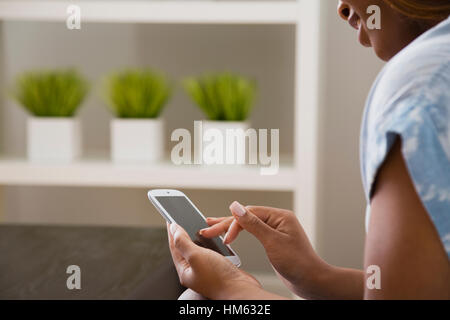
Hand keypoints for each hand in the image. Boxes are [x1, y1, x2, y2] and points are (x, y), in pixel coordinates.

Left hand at [167, 222, 262, 299]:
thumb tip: (174, 229)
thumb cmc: (219, 278)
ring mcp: (206, 270)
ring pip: (199, 249)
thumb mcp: (196, 256)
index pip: (174, 247)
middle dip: (184, 233)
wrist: (241, 290)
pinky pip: (211, 252)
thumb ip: (183, 242)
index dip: (172, 232)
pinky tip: (213, 238)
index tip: (171, 219)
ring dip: (198, 237)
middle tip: (182, 220)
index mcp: (185, 271)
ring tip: (195, 226)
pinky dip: (210, 243)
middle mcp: (194, 271)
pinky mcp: (218, 267)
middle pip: (185, 248)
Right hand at [200, 202, 330, 298]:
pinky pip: (252, 232)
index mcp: (279, 216)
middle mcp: (277, 221)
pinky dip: (239, 233)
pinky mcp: (273, 240)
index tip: (224, 238)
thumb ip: (253, 224)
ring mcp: (275, 230)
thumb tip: (236, 206)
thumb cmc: (298, 263)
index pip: (249, 213)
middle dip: (225, 223)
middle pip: (246, 217)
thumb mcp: (272, 241)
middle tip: (206, 229)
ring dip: (229, 227)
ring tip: (212, 226)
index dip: (233, 224)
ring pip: (247, 224)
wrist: (311, 281)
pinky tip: (230, 234)